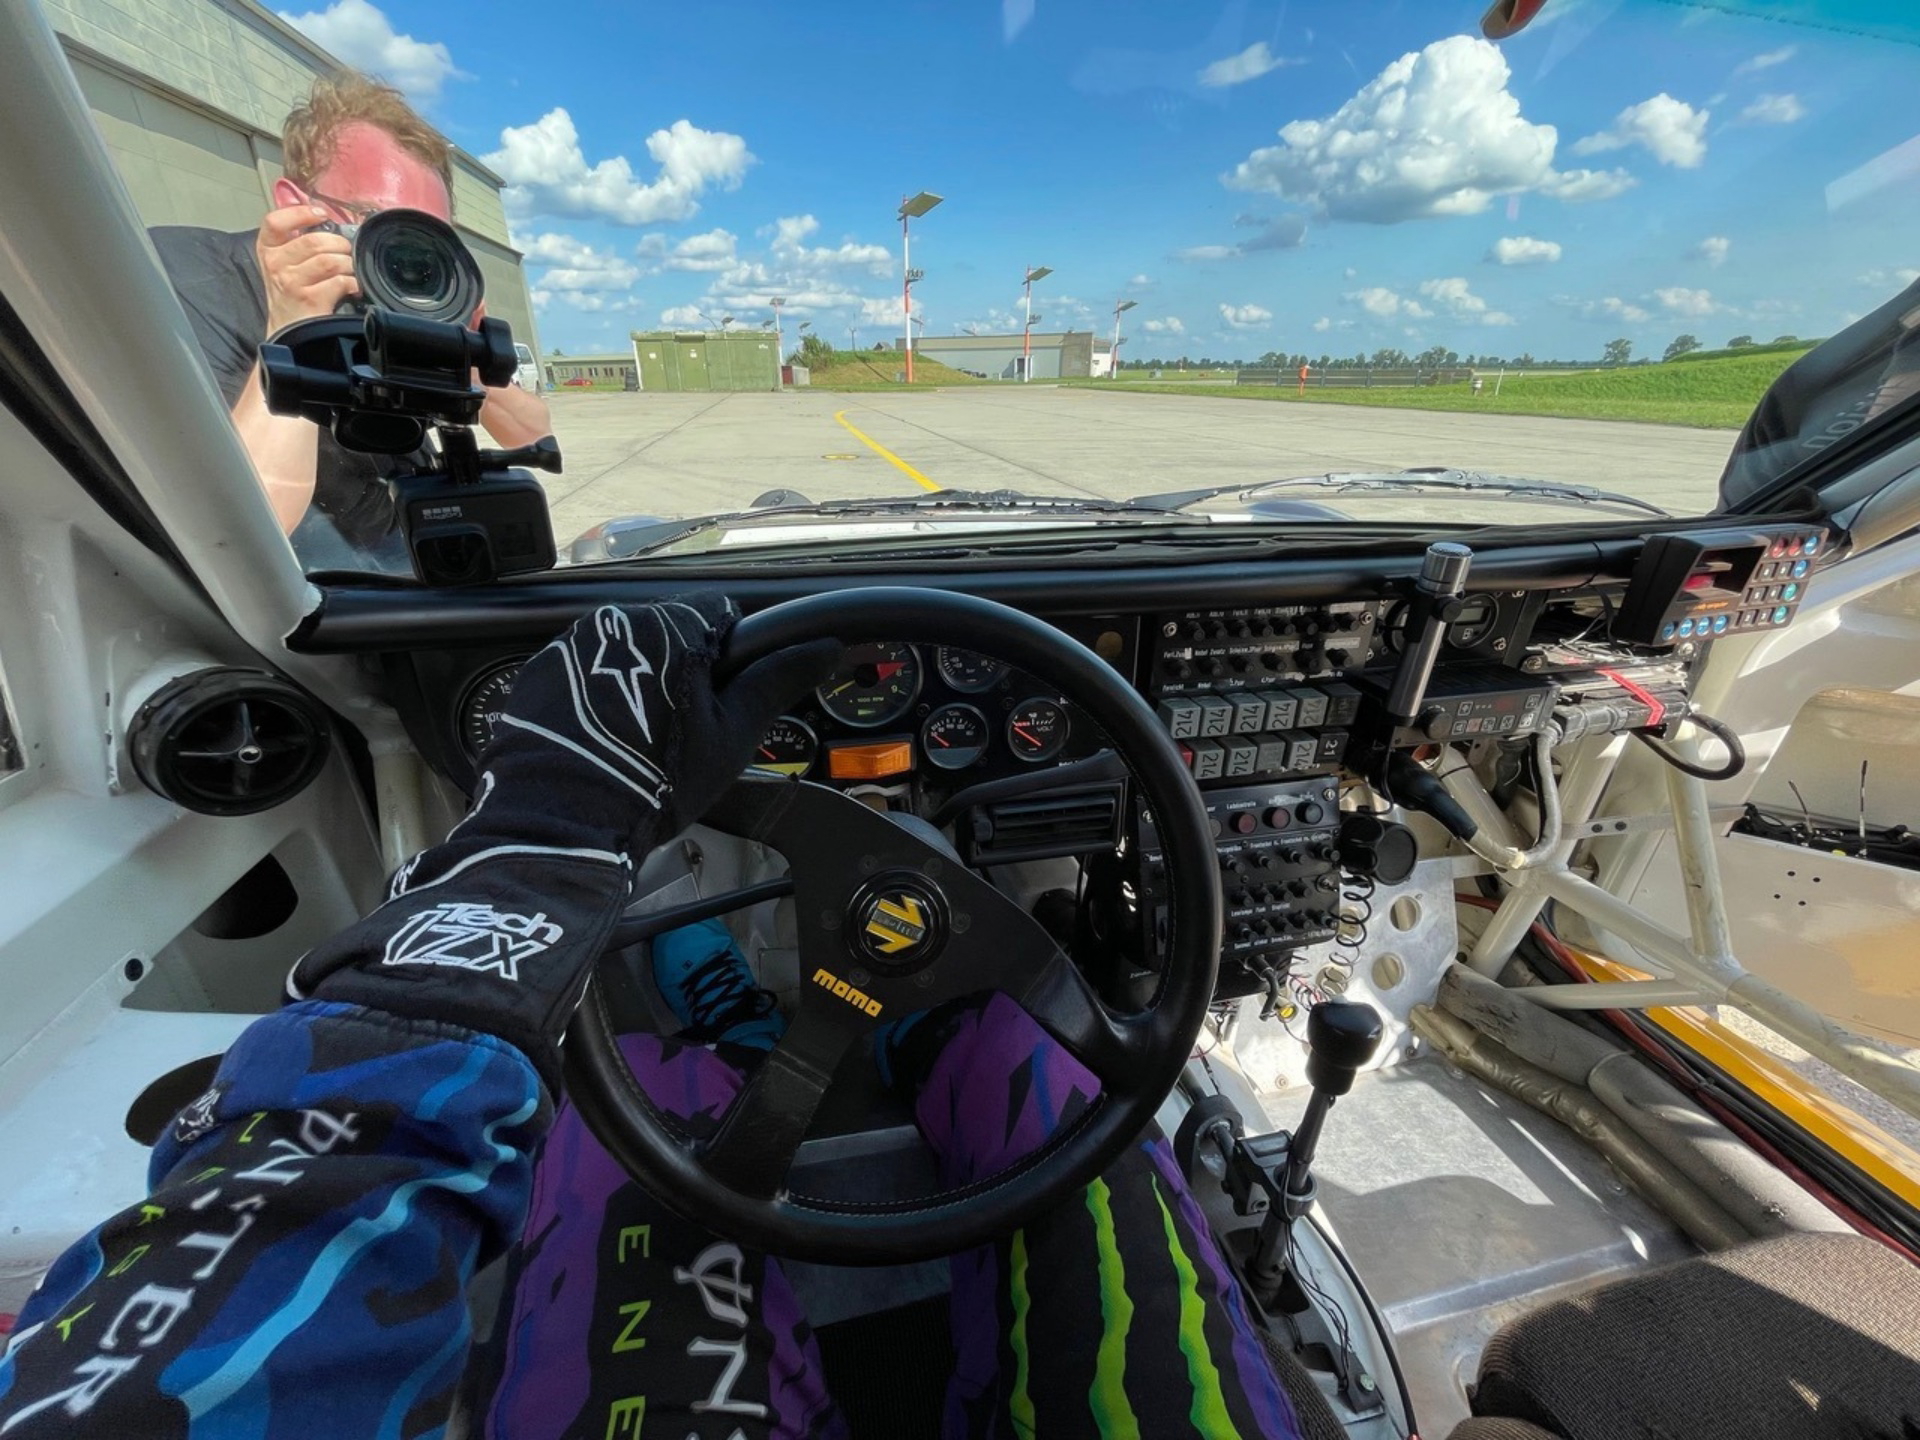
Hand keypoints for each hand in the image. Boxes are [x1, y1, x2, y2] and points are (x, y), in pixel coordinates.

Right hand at [256, 205, 358, 334]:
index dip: (300, 213)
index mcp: (267, 248)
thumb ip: (296, 237)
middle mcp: (275, 264)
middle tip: (345, 252)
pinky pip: (340, 281)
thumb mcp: (284, 260)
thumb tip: (320, 211)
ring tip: (348, 270)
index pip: (274, 221)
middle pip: (314, 241)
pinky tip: (351, 287)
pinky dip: (352, 283)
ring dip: (347, 264)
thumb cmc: (291, 290)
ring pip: (330, 260)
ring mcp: (291, 282)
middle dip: (339, 244)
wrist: (289, 327)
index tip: (321, 214)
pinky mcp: (309, 299)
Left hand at [287, 599, 835, 1092]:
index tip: (726, 700)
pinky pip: (584, 674)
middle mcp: (613, 621)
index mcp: (669, 626)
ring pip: (627, 655)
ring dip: (639, 685)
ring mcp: (569, 646)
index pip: (723, 613)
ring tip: (640, 744)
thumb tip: (823, 646)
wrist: (560, 829)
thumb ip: (776, 681)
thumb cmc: (651, 785)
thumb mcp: (731, 737)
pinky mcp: (538, 674)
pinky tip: (604, 743)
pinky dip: (598, 700)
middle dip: (684, 674)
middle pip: (672, 634)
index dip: (735, 659)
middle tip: (686, 733)